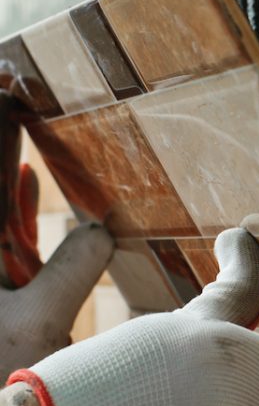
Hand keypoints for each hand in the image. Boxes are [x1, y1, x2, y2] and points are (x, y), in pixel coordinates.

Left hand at [0, 93, 114, 380]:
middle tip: (12, 86)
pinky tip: (26, 181)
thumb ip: (75, 268)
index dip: (0, 126)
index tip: (9, 82)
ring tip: (22, 119)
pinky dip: (12, 203)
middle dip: (3, 136)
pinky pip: (0, 229)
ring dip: (7, 165)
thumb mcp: (40, 322)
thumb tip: (102, 229)